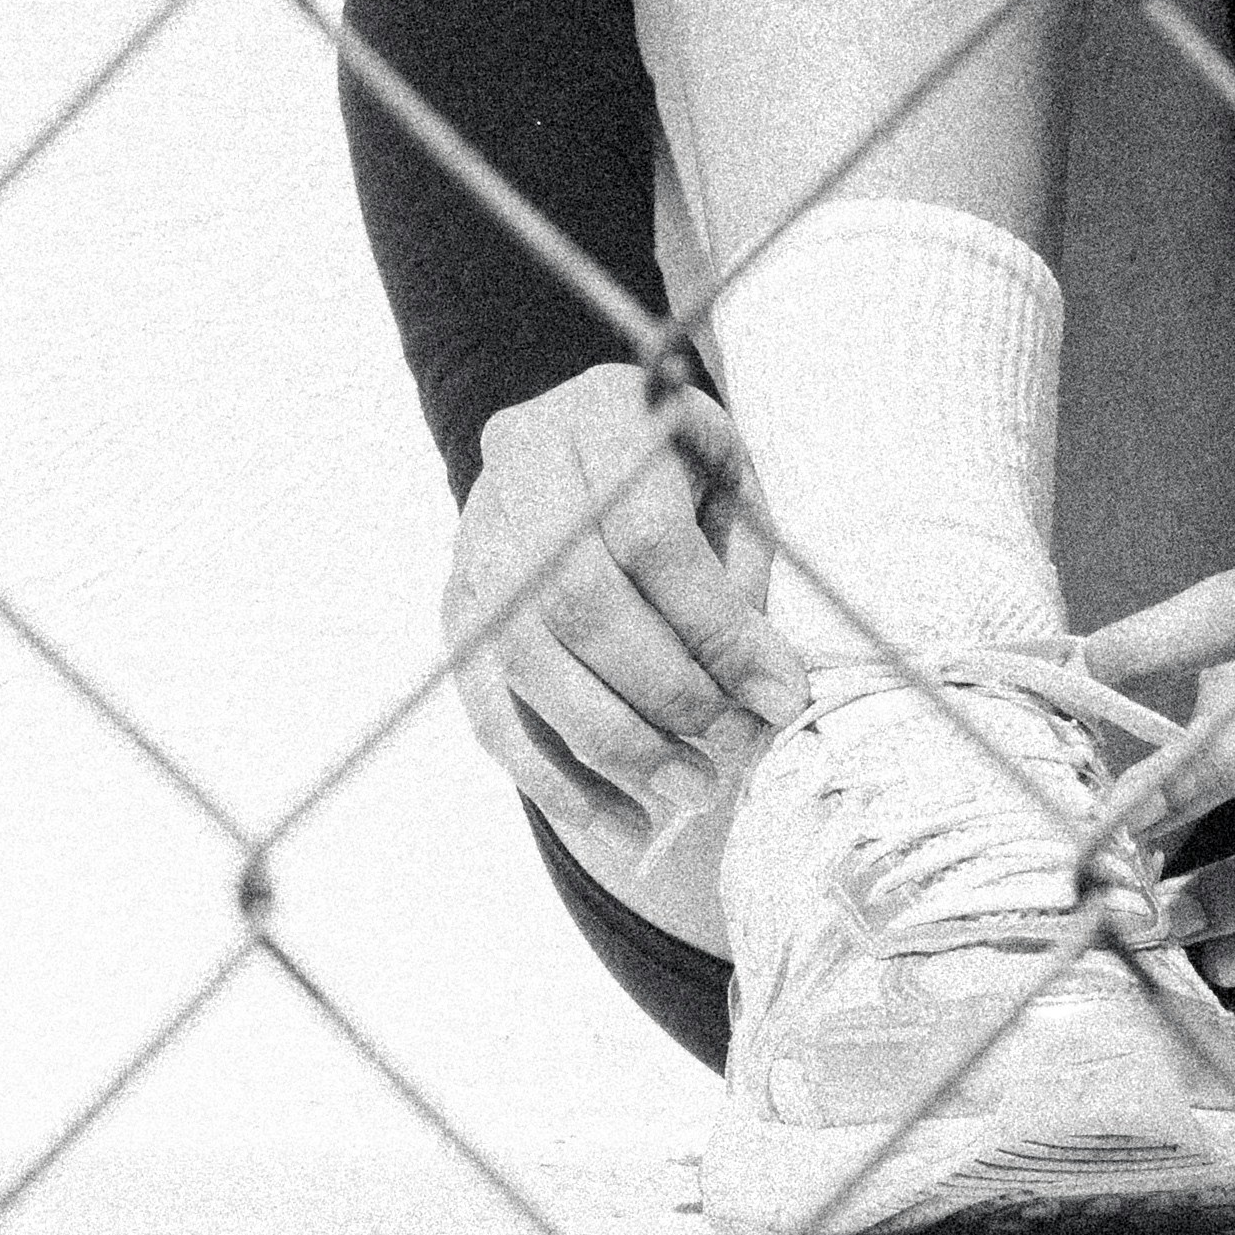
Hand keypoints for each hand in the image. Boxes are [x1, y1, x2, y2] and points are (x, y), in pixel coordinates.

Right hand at [445, 362, 806, 857]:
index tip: (779, 695)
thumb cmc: (688, 472)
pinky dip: (553, 776)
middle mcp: (519, 467)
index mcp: (603, 412)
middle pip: (579, 601)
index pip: (648, 536)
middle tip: (728, 760)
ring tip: (688, 796)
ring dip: (612, 746)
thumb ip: (742, 576)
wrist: (594, 444)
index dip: (714, 626)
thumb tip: (767, 695)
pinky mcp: (456, 610)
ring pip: (527, 660)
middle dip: (662, 695)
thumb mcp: (732, 489)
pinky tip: (614, 822)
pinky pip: (489, 708)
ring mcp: (474, 541)